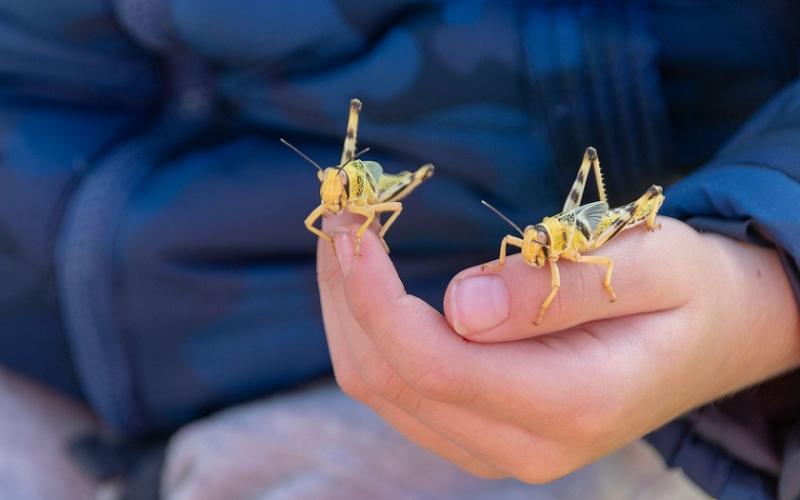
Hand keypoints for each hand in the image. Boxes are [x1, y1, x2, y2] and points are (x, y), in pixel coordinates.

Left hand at [317, 214, 799, 481]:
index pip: (432, 364)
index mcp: (571, 403)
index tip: (350, 222)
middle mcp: (523, 446)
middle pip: (389, 380)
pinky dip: (368, 330)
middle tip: (341, 211)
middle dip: (347, 293)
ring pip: (380, 389)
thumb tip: (459, 306)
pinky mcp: (479, 431)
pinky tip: (369, 280)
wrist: (711, 340)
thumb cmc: (690, 289)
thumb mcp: (654, 262)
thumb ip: (560, 287)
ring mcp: (495, 447)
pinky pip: (396, 390)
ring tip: (346, 235)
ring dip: (348, 310)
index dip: (373, 295)